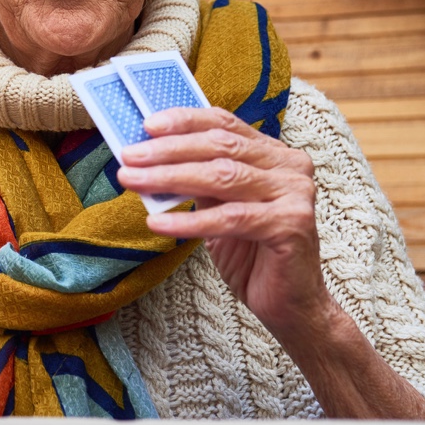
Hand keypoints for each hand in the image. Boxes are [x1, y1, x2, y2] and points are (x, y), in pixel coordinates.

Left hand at [116, 107, 424, 420]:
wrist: (289, 303)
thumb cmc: (251, 254)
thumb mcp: (219, 207)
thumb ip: (197, 180)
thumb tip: (148, 160)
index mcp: (274, 155)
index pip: (226, 124)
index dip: (185, 121)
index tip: (146, 125)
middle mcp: (290, 167)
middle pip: (221, 146)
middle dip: (168, 150)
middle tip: (129, 156)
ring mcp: (295, 194)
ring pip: (223, 176)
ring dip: (170, 177)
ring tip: (133, 180)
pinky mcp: (291, 225)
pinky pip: (230, 218)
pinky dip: (189, 220)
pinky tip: (157, 222)